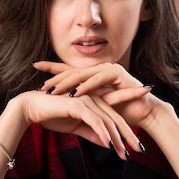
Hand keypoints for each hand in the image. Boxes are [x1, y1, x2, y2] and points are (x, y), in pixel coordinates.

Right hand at [12, 85, 147, 159]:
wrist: (31, 108)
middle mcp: (92, 97)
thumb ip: (92, 133)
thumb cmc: (51, 115)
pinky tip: (110, 145)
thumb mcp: (76, 127)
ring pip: (107, 120)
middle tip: (139, 150)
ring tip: (125, 153)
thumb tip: (108, 144)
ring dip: (117, 138)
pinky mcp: (77, 104)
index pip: (114, 117)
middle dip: (128, 135)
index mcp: (93, 101)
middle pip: (115, 118)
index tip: (135, 146)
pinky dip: (103, 133)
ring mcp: (86, 99)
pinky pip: (94, 120)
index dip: (126, 132)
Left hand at [33, 61, 159, 128]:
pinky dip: (86, 87)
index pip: (68, 70)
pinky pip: (98, 80)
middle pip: (72, 71)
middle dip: (55, 78)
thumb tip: (58, 105)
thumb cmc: (120, 111)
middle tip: (41, 86)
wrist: (144, 112)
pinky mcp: (118, 74)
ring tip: (53, 91)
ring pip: (82, 74)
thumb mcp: (95, 107)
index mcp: (92, 75)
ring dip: (67, 83)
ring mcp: (108, 69)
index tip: (34, 66)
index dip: (52, 68)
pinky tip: (75, 93)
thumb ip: (81, 103)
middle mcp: (99, 69)